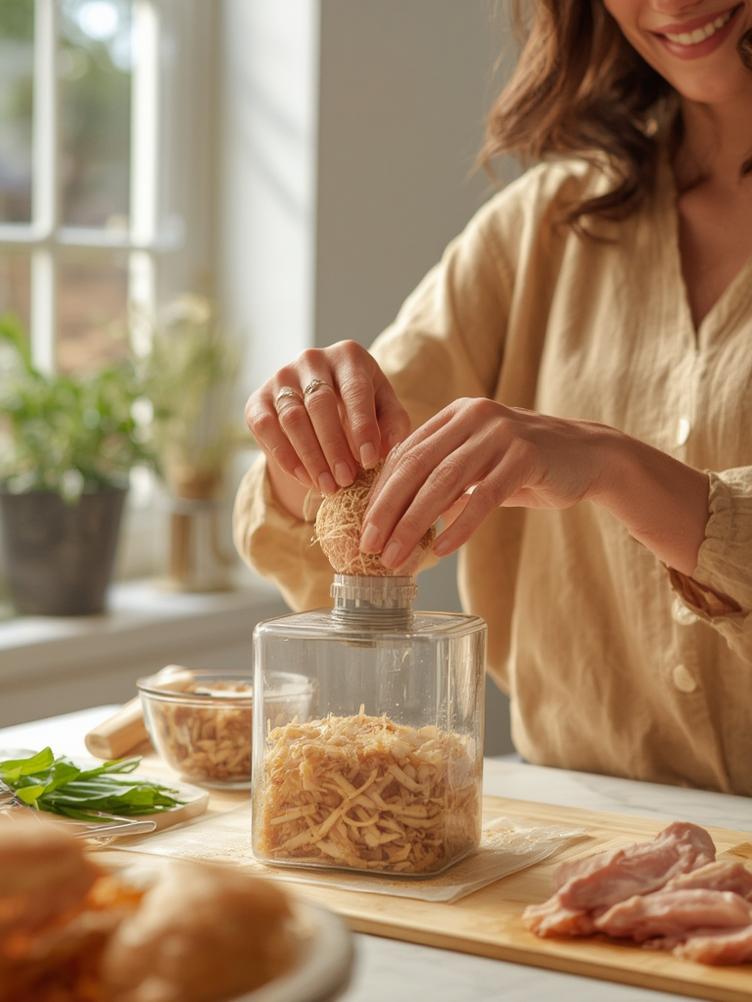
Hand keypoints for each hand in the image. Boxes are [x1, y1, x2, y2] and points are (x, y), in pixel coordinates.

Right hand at [245, 341, 409, 506]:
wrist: (321, 409)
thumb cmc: (362, 409)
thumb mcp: (385, 412)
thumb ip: (393, 425)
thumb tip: (385, 447)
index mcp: (348, 356)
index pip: (355, 390)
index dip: (362, 427)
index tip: (369, 461)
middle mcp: (312, 359)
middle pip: (319, 404)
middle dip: (334, 446)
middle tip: (346, 479)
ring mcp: (281, 377)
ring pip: (292, 419)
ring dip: (311, 457)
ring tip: (329, 486)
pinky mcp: (258, 400)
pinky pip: (267, 429)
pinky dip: (287, 458)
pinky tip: (306, 479)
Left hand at [360, 397, 615, 568]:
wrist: (590, 457)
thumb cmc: (527, 465)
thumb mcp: (479, 462)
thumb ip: (443, 476)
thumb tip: (396, 516)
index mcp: (456, 413)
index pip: (405, 453)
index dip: (380, 492)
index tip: (362, 528)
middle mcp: (474, 415)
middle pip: (416, 466)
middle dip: (388, 510)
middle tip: (369, 546)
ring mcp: (501, 433)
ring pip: (443, 482)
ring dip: (414, 524)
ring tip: (397, 557)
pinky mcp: (526, 457)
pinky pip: (483, 497)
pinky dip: (459, 526)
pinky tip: (441, 550)